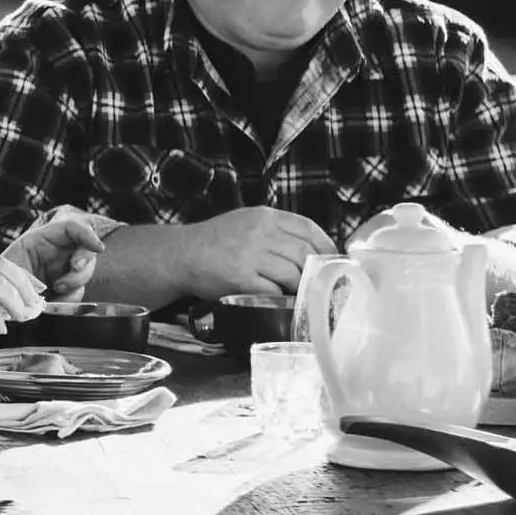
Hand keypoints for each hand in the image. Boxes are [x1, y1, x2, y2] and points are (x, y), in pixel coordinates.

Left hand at [7, 206, 111, 300]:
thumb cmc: (1, 275)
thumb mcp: (10, 266)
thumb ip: (27, 272)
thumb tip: (49, 286)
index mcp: (43, 238)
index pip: (71, 229)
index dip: (87, 234)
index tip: (99, 248)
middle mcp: (57, 252)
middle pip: (86, 251)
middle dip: (85, 262)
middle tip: (75, 269)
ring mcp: (62, 270)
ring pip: (84, 273)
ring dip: (75, 283)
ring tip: (57, 289)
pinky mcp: (64, 289)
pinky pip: (77, 293)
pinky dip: (70, 298)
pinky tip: (57, 299)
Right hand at [177, 206, 337, 298]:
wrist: (183, 254)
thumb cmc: (217, 240)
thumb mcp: (247, 221)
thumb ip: (276, 229)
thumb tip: (311, 249)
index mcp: (264, 216)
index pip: (307, 227)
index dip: (325, 245)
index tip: (332, 260)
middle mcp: (259, 233)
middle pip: (304, 253)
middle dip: (314, 271)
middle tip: (318, 283)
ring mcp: (251, 256)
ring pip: (292, 274)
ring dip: (298, 287)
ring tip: (298, 293)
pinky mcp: (242, 280)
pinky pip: (274, 292)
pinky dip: (280, 298)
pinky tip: (277, 299)